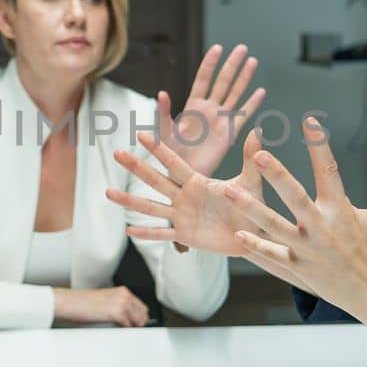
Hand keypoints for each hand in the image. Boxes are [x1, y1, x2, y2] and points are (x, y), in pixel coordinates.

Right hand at [53, 286, 149, 326]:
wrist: (70, 302)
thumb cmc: (81, 303)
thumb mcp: (104, 301)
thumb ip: (117, 306)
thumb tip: (126, 319)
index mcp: (122, 291)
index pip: (141, 306)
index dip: (140, 317)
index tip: (137, 324)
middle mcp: (124, 295)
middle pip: (143, 314)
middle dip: (139, 323)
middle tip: (131, 330)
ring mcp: (122, 304)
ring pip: (139, 321)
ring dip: (133, 328)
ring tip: (124, 332)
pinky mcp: (117, 313)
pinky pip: (129, 327)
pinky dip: (125, 331)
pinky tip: (118, 331)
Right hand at [107, 128, 269, 256]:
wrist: (254, 234)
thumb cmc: (253, 205)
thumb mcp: (251, 181)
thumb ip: (251, 158)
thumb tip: (258, 131)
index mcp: (198, 181)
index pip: (174, 163)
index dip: (159, 149)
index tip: (142, 135)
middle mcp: (185, 197)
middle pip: (156, 180)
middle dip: (137, 167)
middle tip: (117, 153)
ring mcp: (182, 216)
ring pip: (151, 207)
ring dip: (130, 201)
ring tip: (108, 192)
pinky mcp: (185, 234)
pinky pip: (163, 233)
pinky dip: (146, 233)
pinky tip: (129, 232)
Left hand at [158, 43, 265, 177]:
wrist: (183, 175)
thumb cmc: (170, 155)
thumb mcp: (163, 132)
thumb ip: (164, 112)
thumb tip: (161, 93)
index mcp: (193, 106)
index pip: (203, 79)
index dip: (210, 63)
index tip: (217, 48)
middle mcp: (209, 110)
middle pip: (223, 81)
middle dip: (232, 65)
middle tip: (242, 48)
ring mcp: (220, 120)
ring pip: (235, 94)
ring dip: (244, 78)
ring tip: (252, 61)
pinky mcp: (229, 134)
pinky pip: (243, 115)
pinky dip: (252, 104)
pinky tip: (260, 92)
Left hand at [225, 117, 366, 319]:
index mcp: (342, 211)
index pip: (329, 171)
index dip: (319, 145)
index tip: (309, 121)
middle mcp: (322, 228)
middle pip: (295, 197)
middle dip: (276, 175)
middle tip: (258, 155)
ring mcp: (308, 249)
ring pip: (273, 225)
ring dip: (250, 208)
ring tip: (228, 190)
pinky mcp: (298, 268)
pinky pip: (272, 255)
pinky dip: (255, 245)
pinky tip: (237, 232)